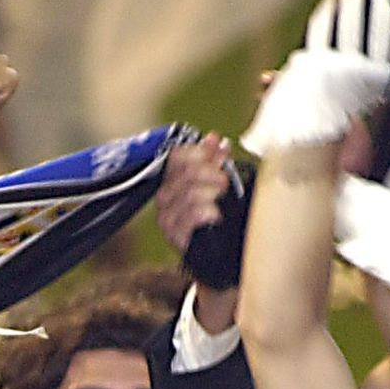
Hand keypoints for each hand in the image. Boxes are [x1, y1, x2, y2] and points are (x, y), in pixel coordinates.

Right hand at [158, 138, 232, 255]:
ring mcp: (167, 216)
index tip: (222, 156)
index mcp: (172, 179)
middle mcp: (164, 196)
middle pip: (186, 173)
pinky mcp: (173, 235)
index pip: (178, 156)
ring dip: (212, 195)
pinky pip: (191, 216)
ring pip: (190, 193)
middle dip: (211, 173)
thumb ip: (214, 159)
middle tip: (225, 182)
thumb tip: (213, 138)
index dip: (202, 153)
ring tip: (221, 201)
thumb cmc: (219, 213)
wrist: (221, 250)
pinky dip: (208, 213)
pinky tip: (216, 216)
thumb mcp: (218, 181)